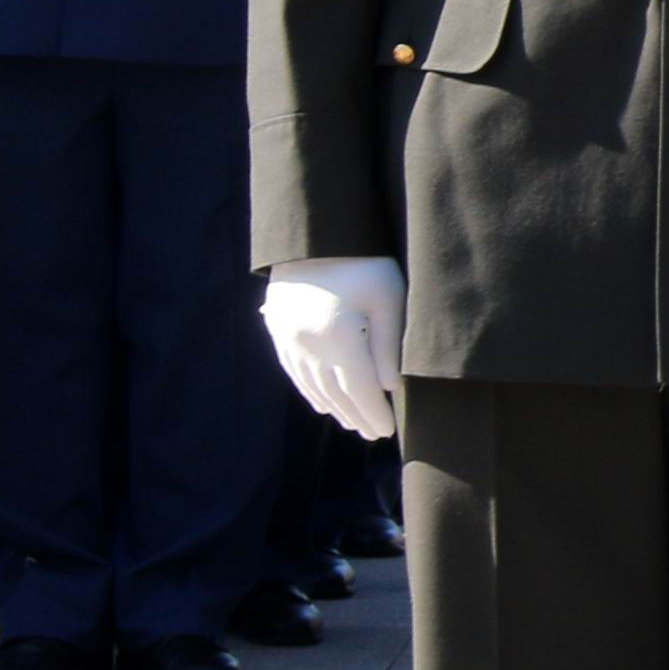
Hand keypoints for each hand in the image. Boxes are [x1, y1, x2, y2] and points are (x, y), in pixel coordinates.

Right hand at [259, 257, 406, 441]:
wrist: (314, 234)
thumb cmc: (363, 262)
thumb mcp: (388, 298)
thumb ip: (389, 345)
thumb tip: (390, 387)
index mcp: (339, 338)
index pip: (359, 389)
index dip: (373, 413)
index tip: (387, 430)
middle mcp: (309, 344)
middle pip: (334, 393)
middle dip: (356, 416)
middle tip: (374, 434)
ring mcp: (289, 338)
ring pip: (312, 385)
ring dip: (333, 408)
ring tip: (351, 422)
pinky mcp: (278, 330)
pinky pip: (294, 371)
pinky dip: (309, 391)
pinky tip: (322, 402)